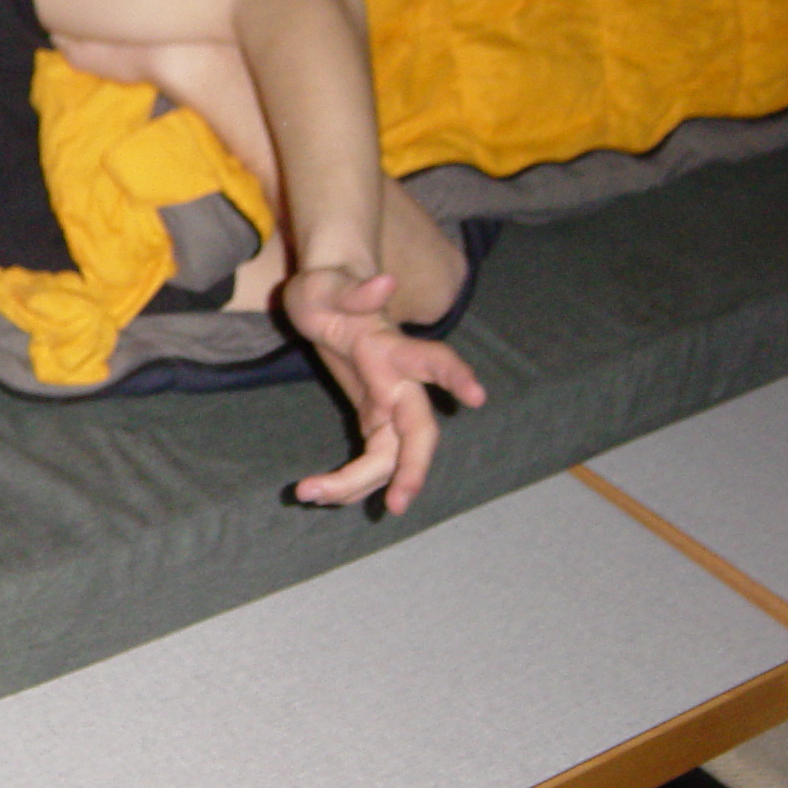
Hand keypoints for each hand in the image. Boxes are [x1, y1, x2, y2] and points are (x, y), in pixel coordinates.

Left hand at [282, 267, 486, 513]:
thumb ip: (352, 291)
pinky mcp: (373, 419)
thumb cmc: (326, 289)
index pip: (432, 360)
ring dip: (360, 484)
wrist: (327, 300)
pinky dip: (348, 481)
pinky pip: (370, 460)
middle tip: (398, 505)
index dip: (455, 377)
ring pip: (391, 456)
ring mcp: (388, 405)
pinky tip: (318, 492)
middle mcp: (398, 382)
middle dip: (413, 470)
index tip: (476, 396)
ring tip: (311, 493)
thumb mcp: (324, 287)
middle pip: (419, 431)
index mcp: (391, 348)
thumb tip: (385, 282)